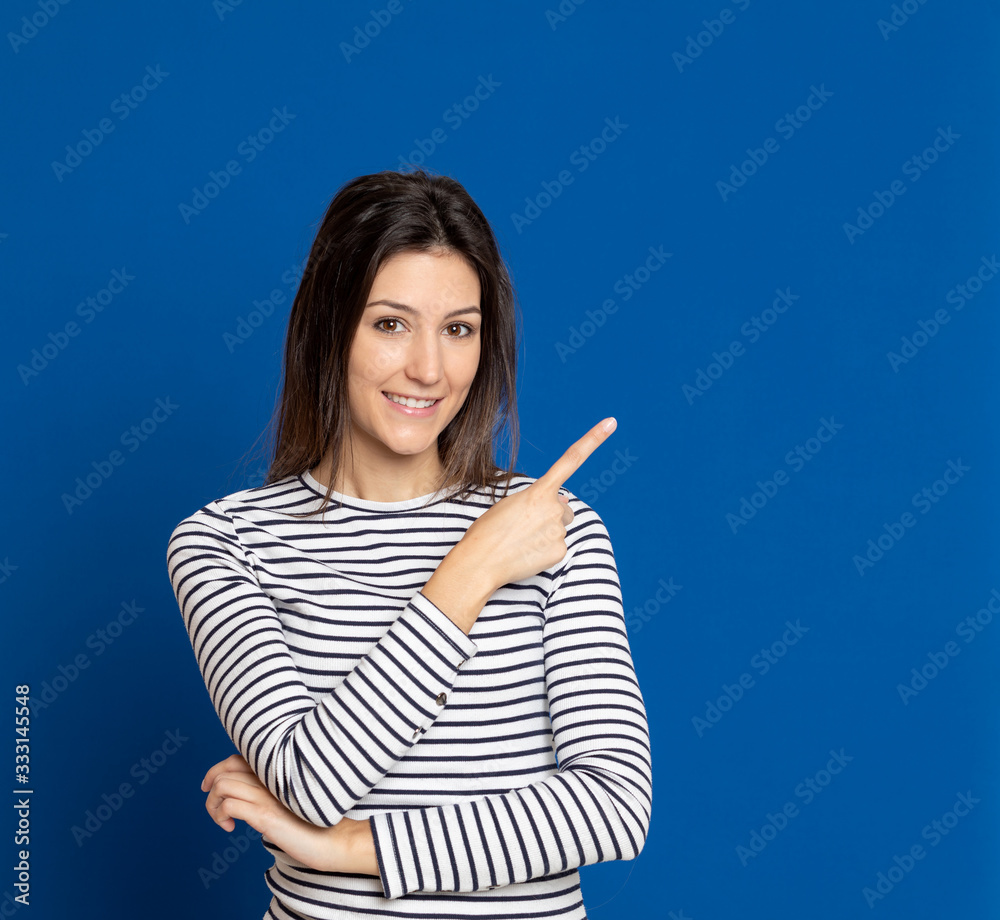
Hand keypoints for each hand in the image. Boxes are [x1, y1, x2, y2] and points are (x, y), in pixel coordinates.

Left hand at [200, 754, 374, 873]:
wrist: (334, 839)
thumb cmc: (314, 823)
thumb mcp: (288, 800)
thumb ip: (270, 791)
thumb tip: (246, 798)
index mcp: (276, 772)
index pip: (236, 758)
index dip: (217, 769)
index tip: (209, 786)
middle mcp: (270, 778)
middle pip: (225, 768)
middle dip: (210, 785)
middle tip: (212, 804)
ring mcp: (267, 795)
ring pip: (222, 785)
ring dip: (213, 805)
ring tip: (223, 821)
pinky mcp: (266, 815)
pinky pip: (230, 805)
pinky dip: (221, 816)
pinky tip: (230, 828)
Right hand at [459, 417, 616, 588]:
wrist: (480, 562)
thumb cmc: (488, 530)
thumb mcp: (510, 504)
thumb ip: (540, 497)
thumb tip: (565, 502)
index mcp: (539, 491)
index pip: (571, 459)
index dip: (593, 440)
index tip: (611, 423)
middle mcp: (554, 508)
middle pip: (562, 508)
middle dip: (549, 515)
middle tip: (523, 526)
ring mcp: (559, 531)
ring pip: (559, 528)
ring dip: (545, 532)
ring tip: (521, 540)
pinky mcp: (559, 552)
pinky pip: (557, 547)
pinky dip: (544, 550)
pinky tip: (526, 553)